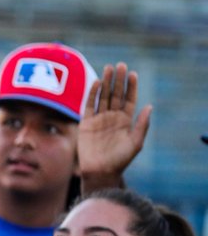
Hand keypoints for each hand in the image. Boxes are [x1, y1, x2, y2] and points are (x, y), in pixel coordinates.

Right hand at [77, 62, 151, 187]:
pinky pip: (89, 105)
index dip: (131, 87)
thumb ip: (142, 124)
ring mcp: (99, 119)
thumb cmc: (120, 159)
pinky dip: (92, 94)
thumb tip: (149, 106)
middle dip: (118, 80)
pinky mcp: (86, 123)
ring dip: (106, 82)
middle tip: (120, 65)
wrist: (100, 170)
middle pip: (116, 94)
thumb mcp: (136, 142)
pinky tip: (96, 83)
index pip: (129, 99)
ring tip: (109, 68)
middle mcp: (112, 117)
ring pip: (103, 96)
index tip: (133, 74)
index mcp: (125, 121)